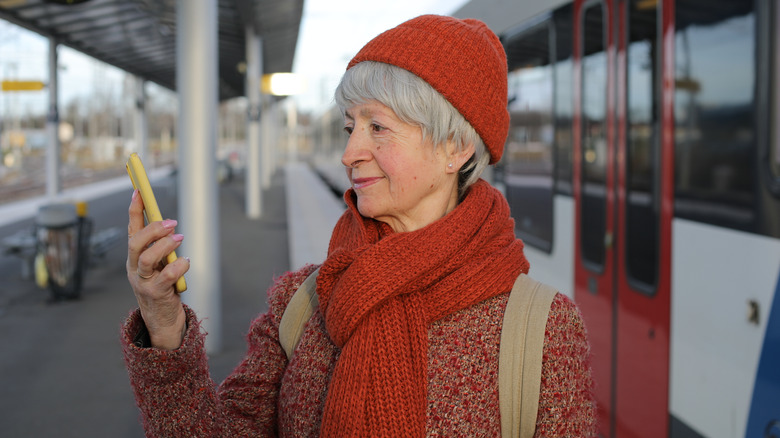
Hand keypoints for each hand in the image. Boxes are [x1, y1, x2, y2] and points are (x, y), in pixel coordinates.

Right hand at [126, 189, 190, 349]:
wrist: (162, 321)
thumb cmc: (162, 288)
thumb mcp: (158, 265)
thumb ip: (160, 248)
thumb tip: (167, 224)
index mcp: (134, 258)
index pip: (131, 230)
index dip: (134, 210)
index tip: (139, 191)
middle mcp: (135, 268)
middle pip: (135, 243)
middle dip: (152, 229)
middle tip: (171, 222)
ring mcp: (143, 282)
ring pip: (147, 259)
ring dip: (165, 245)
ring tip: (180, 238)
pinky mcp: (156, 294)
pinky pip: (166, 277)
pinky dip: (178, 266)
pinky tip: (186, 262)